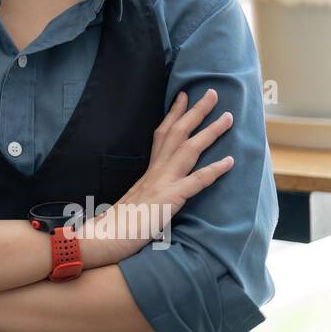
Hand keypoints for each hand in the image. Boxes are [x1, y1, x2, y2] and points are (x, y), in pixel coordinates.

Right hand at [79, 88, 234, 264]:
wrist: (100, 238)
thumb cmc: (115, 226)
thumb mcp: (134, 204)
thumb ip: (145, 194)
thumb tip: (152, 194)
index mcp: (148, 172)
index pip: (162, 134)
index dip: (174, 114)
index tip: (184, 96)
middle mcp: (155, 172)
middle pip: (177, 133)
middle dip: (196, 111)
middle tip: (213, 93)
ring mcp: (161, 184)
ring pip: (188, 149)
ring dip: (210, 131)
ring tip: (228, 117)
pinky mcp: (168, 200)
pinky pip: (195, 181)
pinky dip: (214, 169)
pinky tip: (230, 161)